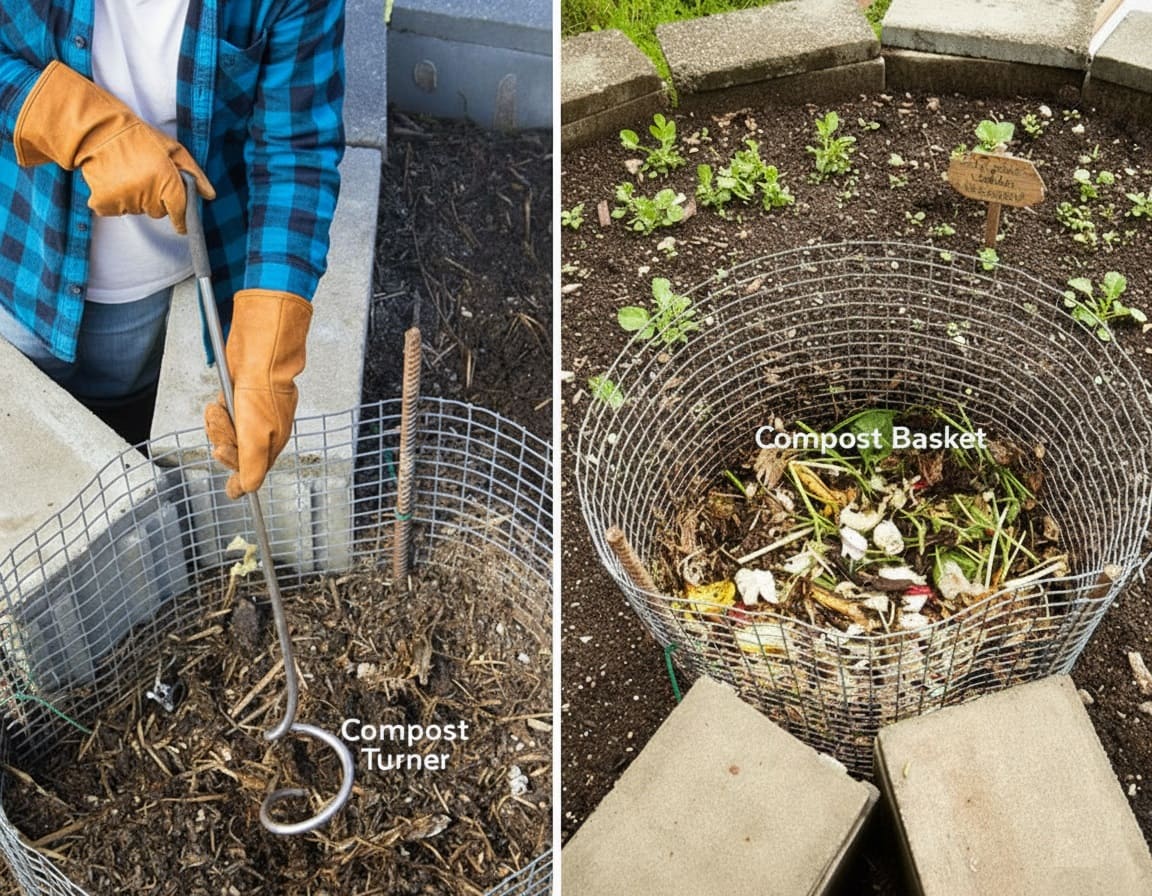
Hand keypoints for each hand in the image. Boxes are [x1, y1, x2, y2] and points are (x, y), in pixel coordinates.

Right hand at [14, 61, 213, 233]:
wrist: (99, 131)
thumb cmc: (140, 138)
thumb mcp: (174, 150)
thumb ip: (195, 174)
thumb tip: (210, 195)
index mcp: (165, 178)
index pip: (178, 210)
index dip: (182, 220)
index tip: (182, 227)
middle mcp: (145, 191)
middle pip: (158, 212)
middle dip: (156, 199)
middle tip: (145, 177)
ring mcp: (124, 198)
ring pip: (138, 211)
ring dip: (136, 198)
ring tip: (127, 174)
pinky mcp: (105, 202)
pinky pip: (117, 211)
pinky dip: (116, 201)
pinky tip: (114, 181)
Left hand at [203, 290, 311, 498]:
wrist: (260, 354)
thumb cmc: (263, 391)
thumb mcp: (257, 437)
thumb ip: (252, 466)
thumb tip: (247, 491)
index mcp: (273, 443)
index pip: (253, 471)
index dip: (239, 476)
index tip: (230, 489)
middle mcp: (263, 431)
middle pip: (234, 451)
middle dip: (224, 441)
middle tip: (226, 431)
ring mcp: (251, 416)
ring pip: (225, 434)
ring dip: (218, 423)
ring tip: (222, 410)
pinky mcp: (240, 402)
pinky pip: (221, 416)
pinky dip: (217, 411)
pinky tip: (221, 402)